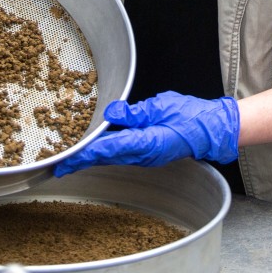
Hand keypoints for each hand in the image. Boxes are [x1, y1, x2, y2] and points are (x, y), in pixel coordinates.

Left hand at [53, 91, 239, 176]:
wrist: (211, 128)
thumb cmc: (190, 115)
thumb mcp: (160, 106)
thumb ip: (134, 113)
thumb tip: (111, 114)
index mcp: (147, 142)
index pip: (109, 148)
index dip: (86, 152)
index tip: (68, 158)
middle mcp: (144, 155)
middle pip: (106, 158)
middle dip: (82, 161)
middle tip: (60, 166)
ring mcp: (146, 157)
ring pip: (112, 158)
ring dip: (91, 158)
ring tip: (71, 159)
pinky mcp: (148, 153)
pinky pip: (122, 155)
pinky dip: (105, 154)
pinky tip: (95, 150)